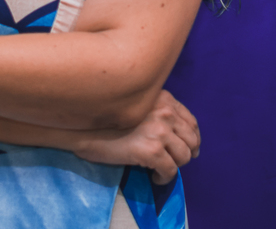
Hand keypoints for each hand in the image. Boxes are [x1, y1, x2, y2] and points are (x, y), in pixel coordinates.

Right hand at [73, 90, 199, 184]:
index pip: (190, 121)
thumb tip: (176, 132)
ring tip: (162, 169)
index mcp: (163, 98)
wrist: (83, 128)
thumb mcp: (138, 104)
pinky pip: (170, 170)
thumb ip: (157, 110)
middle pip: (191, 139)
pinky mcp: (151, 151)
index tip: (189, 148)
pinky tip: (155, 178)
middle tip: (175, 161)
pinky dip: (165, 178)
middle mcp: (165, 112)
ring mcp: (159, 131)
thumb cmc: (106, 117)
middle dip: (186, 153)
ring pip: (184, 156)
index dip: (192, 137)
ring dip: (175, 166)